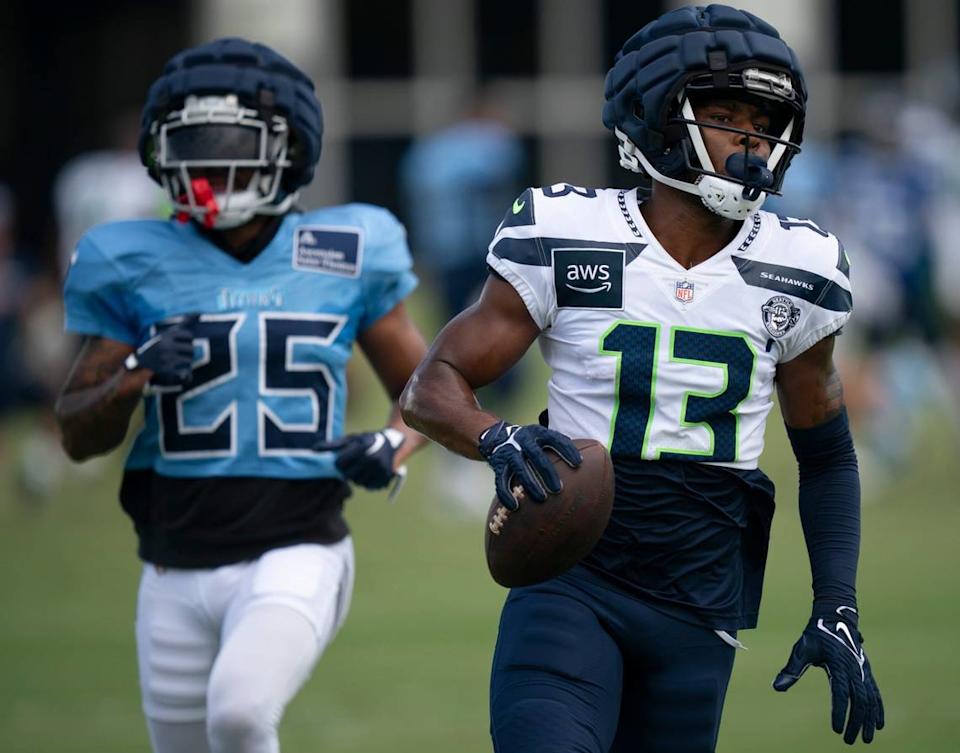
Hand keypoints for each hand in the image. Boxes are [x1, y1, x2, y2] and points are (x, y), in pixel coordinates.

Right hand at [125, 314, 198, 387]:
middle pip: (190, 348)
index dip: (189, 337)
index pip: (188, 335)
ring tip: (185, 358)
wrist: (142, 360)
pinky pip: (184, 370)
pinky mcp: (166, 368)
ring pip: (188, 359)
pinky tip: (182, 368)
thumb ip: (177, 327)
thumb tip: (189, 317)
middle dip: (190, 349)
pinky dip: (185, 370)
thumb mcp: (164, 334)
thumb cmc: (157, 345)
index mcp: (166, 336)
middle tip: (187, 351)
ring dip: (188, 359)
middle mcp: (166, 346)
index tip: (185, 340)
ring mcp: (166, 358)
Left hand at [314, 428, 404, 489]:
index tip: (342, 460)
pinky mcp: (386, 477)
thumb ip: (332, 445)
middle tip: (351, 466)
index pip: (340, 463)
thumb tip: (313, 449)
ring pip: (359, 483)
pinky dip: (367, 483)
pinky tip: (369, 474)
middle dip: (347, 472)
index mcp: (362, 447)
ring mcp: (380, 469)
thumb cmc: (366, 441)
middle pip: (348, 476)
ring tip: (360, 469)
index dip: (339, 463)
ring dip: (357, 478)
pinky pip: (369, 487)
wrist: (392, 443)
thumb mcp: (351, 439)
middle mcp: (372, 459)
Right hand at [478, 421, 581, 510]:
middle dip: (548, 472)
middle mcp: (523, 441)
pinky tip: (515, 507)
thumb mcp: (542, 439)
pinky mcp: (498, 465)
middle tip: (559, 490)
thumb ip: (560, 447)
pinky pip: (501, 481)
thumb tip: (590, 463)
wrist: (496, 437)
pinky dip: (507, 494)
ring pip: (520, 469)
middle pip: (537, 456)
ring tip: (542, 499)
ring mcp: (509, 452)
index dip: (567, 450)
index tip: (579, 464)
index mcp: (538, 433)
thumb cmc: (531, 443)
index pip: (556, 439)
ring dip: (531, 485)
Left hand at [774, 605, 883, 743]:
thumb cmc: (816, 634)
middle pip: (859, 700)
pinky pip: (875, 693)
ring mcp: (863, 669)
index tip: (836, 729)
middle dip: (856, 722)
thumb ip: (792, 669)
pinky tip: (878, 724)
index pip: (841, 693)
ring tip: (866, 739)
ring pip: (870, 699)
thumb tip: (777, 687)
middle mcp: (854, 668)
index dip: (839, 712)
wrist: (835, 617)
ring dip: (869, 720)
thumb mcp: (802, 649)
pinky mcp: (867, 670)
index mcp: (838, 663)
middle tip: (848, 740)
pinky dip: (878, 709)